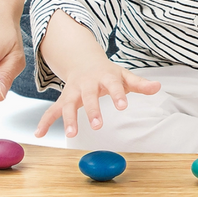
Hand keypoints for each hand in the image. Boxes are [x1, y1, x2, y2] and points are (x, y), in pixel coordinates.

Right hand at [33, 11, 160, 137]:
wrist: (85, 62)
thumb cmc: (108, 73)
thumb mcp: (124, 76)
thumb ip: (140, 84)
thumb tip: (158, 87)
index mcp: (105, 77)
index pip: (114, 86)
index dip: (118, 95)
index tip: (123, 107)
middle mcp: (87, 84)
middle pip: (89, 97)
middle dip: (93, 111)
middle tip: (98, 126)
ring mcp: (73, 91)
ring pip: (69, 105)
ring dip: (68, 119)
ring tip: (71, 134)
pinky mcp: (63, 99)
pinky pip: (52, 110)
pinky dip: (45, 122)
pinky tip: (39, 134)